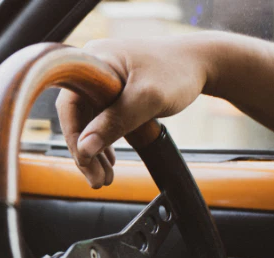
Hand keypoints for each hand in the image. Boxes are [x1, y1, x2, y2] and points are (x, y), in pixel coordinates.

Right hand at [55, 34, 214, 187]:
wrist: (203, 61)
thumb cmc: (178, 71)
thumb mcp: (146, 99)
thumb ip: (114, 123)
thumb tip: (84, 149)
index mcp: (92, 61)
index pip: (69, 106)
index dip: (74, 137)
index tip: (85, 162)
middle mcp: (91, 68)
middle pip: (76, 117)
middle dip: (85, 151)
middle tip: (97, 180)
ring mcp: (100, 79)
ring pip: (88, 121)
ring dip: (94, 151)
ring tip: (104, 177)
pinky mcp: (111, 89)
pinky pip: (100, 118)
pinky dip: (104, 140)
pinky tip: (109, 160)